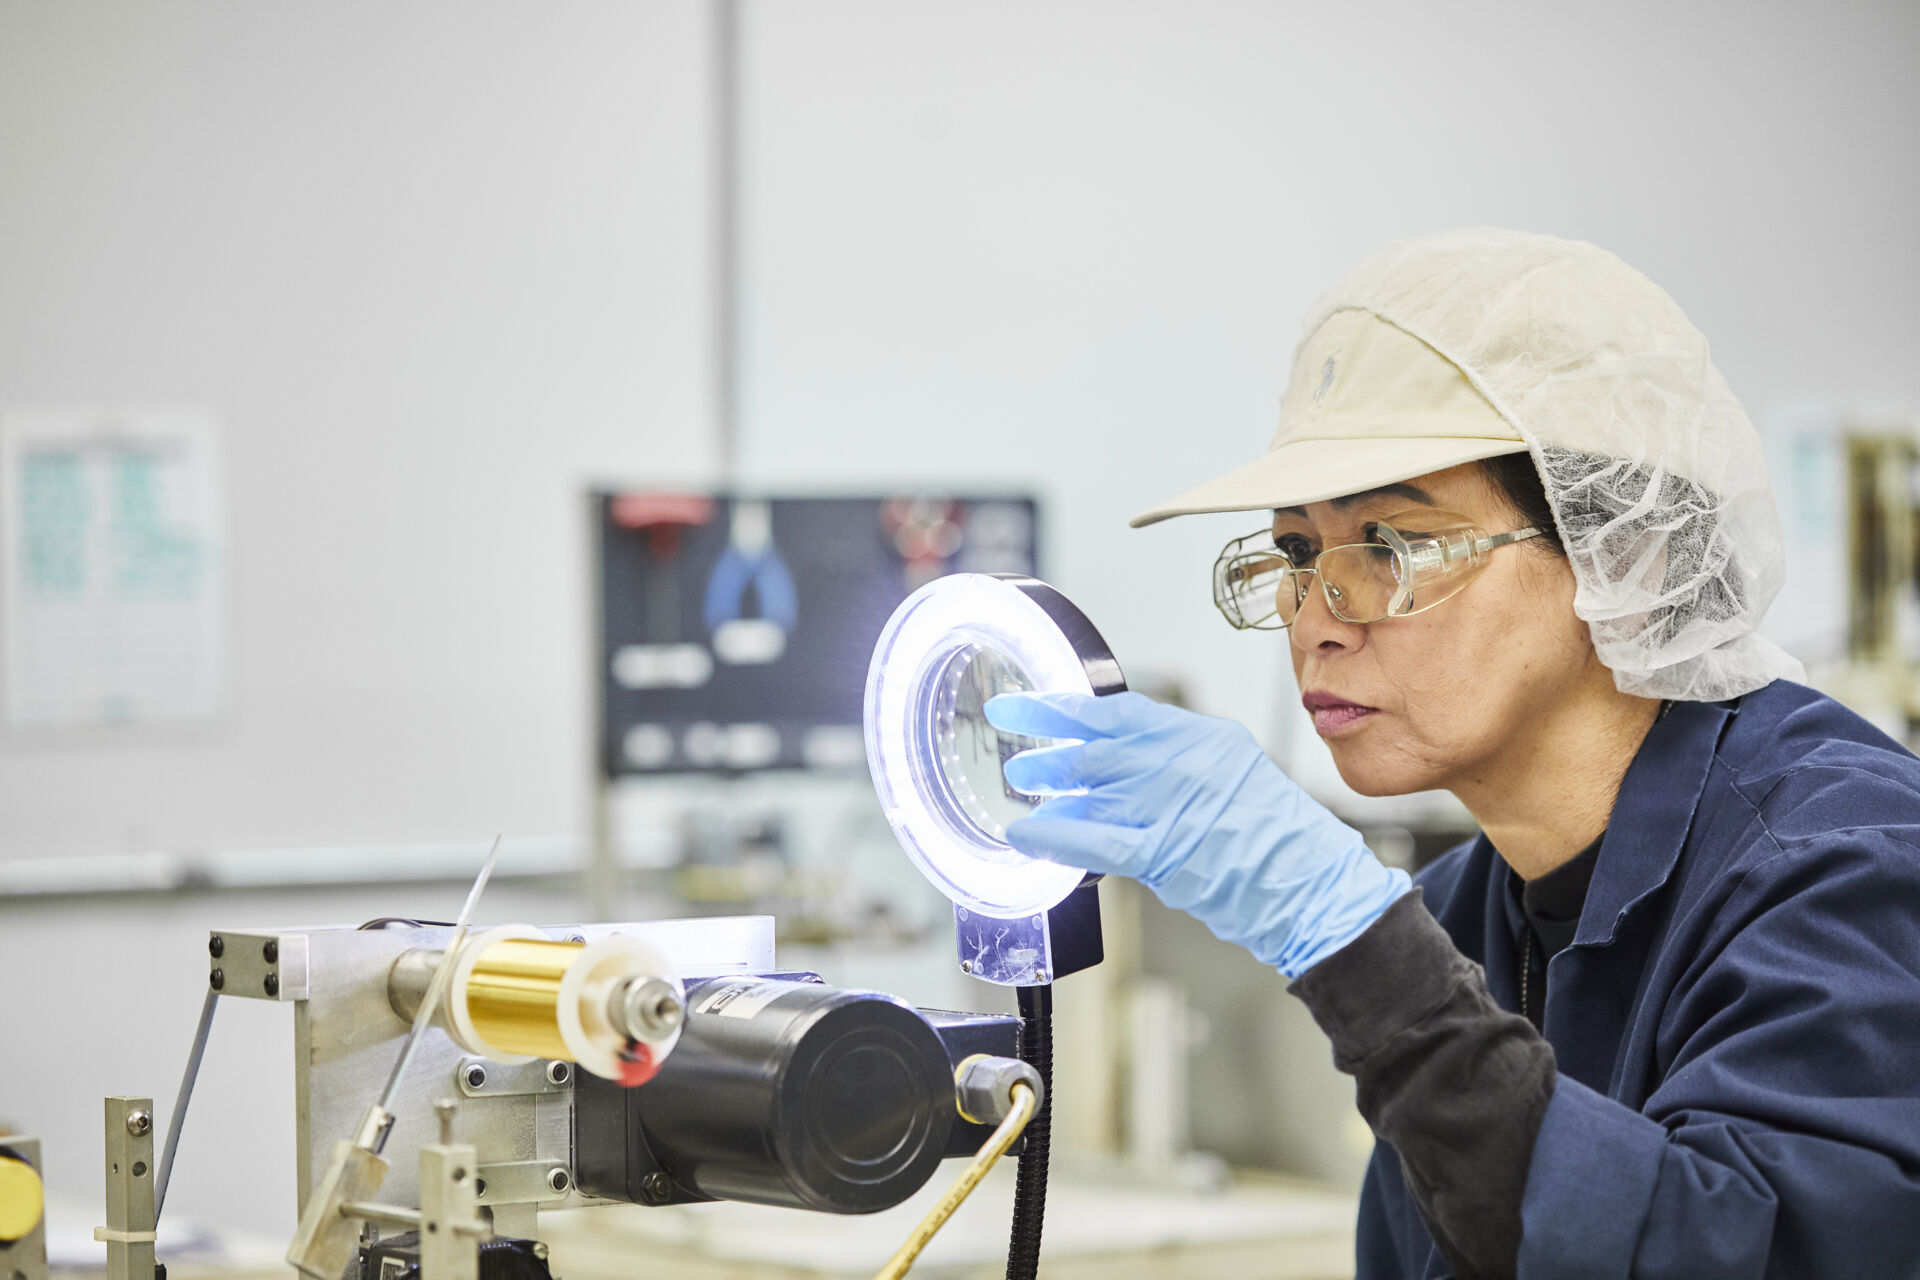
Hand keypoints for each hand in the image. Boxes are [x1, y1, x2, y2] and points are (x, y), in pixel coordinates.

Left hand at [983, 690, 1410, 977]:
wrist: (1316, 887)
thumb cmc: (1279, 842)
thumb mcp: (1234, 777)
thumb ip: (1178, 768)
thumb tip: (1121, 770)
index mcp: (1205, 738)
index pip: (1123, 712)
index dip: (1070, 708)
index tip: (1034, 704)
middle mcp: (1186, 760)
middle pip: (1100, 743)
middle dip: (1050, 741)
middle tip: (1016, 748)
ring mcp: (1174, 803)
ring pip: (1093, 784)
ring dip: (1050, 784)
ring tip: (1021, 783)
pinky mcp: (1164, 850)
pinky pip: (1094, 839)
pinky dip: (1055, 836)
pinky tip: (1026, 835)